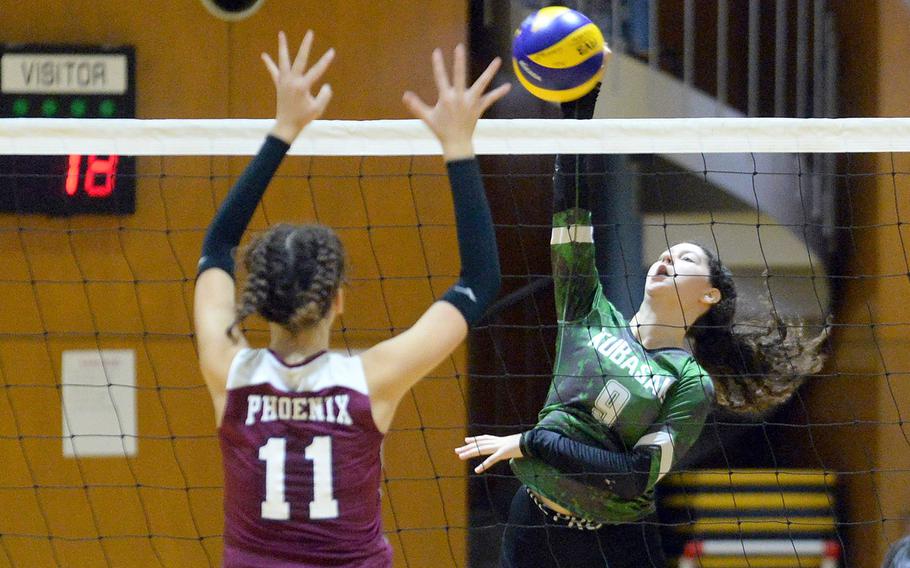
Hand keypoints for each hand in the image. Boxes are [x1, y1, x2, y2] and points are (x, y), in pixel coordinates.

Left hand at [261, 30, 334, 143]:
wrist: (286, 125)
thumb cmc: (303, 118)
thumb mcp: (318, 109)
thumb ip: (325, 96)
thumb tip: (327, 86)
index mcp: (302, 86)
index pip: (317, 71)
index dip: (325, 61)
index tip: (332, 51)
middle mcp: (292, 81)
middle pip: (300, 59)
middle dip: (306, 46)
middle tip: (310, 33)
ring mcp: (284, 82)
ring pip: (283, 61)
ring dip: (283, 47)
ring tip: (281, 34)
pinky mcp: (279, 85)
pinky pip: (273, 72)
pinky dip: (269, 64)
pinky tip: (264, 55)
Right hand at [403, 44, 510, 161]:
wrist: (456, 144)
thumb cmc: (441, 130)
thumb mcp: (427, 117)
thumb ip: (416, 105)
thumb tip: (405, 95)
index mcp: (446, 98)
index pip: (440, 77)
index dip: (438, 64)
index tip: (436, 52)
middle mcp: (459, 98)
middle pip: (460, 76)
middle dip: (459, 61)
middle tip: (459, 47)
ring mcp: (471, 102)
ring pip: (481, 84)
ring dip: (490, 72)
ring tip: (498, 60)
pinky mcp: (479, 108)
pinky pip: (490, 99)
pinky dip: (499, 93)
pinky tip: (508, 86)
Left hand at [455, 434, 522, 473]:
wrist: (531, 441)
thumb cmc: (524, 443)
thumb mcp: (513, 444)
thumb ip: (508, 445)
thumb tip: (507, 447)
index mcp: (499, 440)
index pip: (484, 438)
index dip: (474, 439)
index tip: (466, 440)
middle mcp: (496, 442)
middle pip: (479, 444)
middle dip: (467, 447)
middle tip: (456, 450)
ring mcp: (499, 447)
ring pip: (481, 450)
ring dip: (470, 453)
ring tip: (460, 457)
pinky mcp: (503, 453)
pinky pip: (491, 460)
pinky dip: (483, 465)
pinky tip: (477, 470)